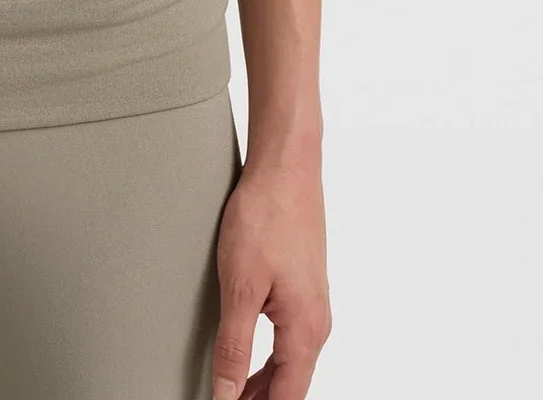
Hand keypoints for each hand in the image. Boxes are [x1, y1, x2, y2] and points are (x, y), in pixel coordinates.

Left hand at [210, 148, 330, 397]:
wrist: (286, 166)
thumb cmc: (267, 216)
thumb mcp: (240, 286)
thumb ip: (234, 347)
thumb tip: (226, 394)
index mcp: (305, 330)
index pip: (286, 397)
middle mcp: (316, 322)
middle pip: (289, 384)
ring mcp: (312, 303)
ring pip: (289, 362)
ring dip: (261, 383)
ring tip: (230, 393)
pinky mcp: (302, 286)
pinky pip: (288, 338)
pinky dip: (267, 357)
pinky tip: (245, 355)